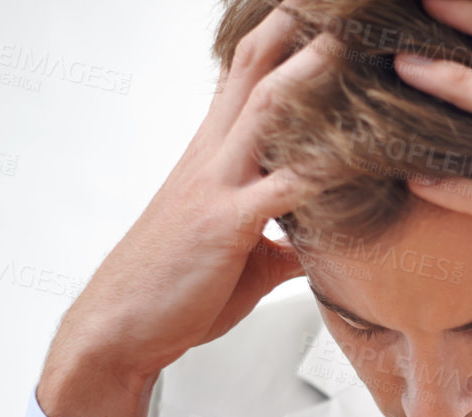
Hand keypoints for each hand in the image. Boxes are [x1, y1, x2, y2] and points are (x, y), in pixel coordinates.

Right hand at [38, 10, 324, 416]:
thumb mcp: (240, 261)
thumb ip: (279, 243)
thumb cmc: (176, 293)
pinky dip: (318, 171)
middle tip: (324, 6)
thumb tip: (312, 247)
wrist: (120, 329)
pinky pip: (280, 189)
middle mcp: (210, 160)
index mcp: (210, 159)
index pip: (242, 87)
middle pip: (250, 78)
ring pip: (262, 115)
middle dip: (286, 36)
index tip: (305, 20)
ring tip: (339, 45)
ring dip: (302, 78)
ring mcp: (216, 188)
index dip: (273, 49)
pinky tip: (351, 157)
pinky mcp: (225, 226)